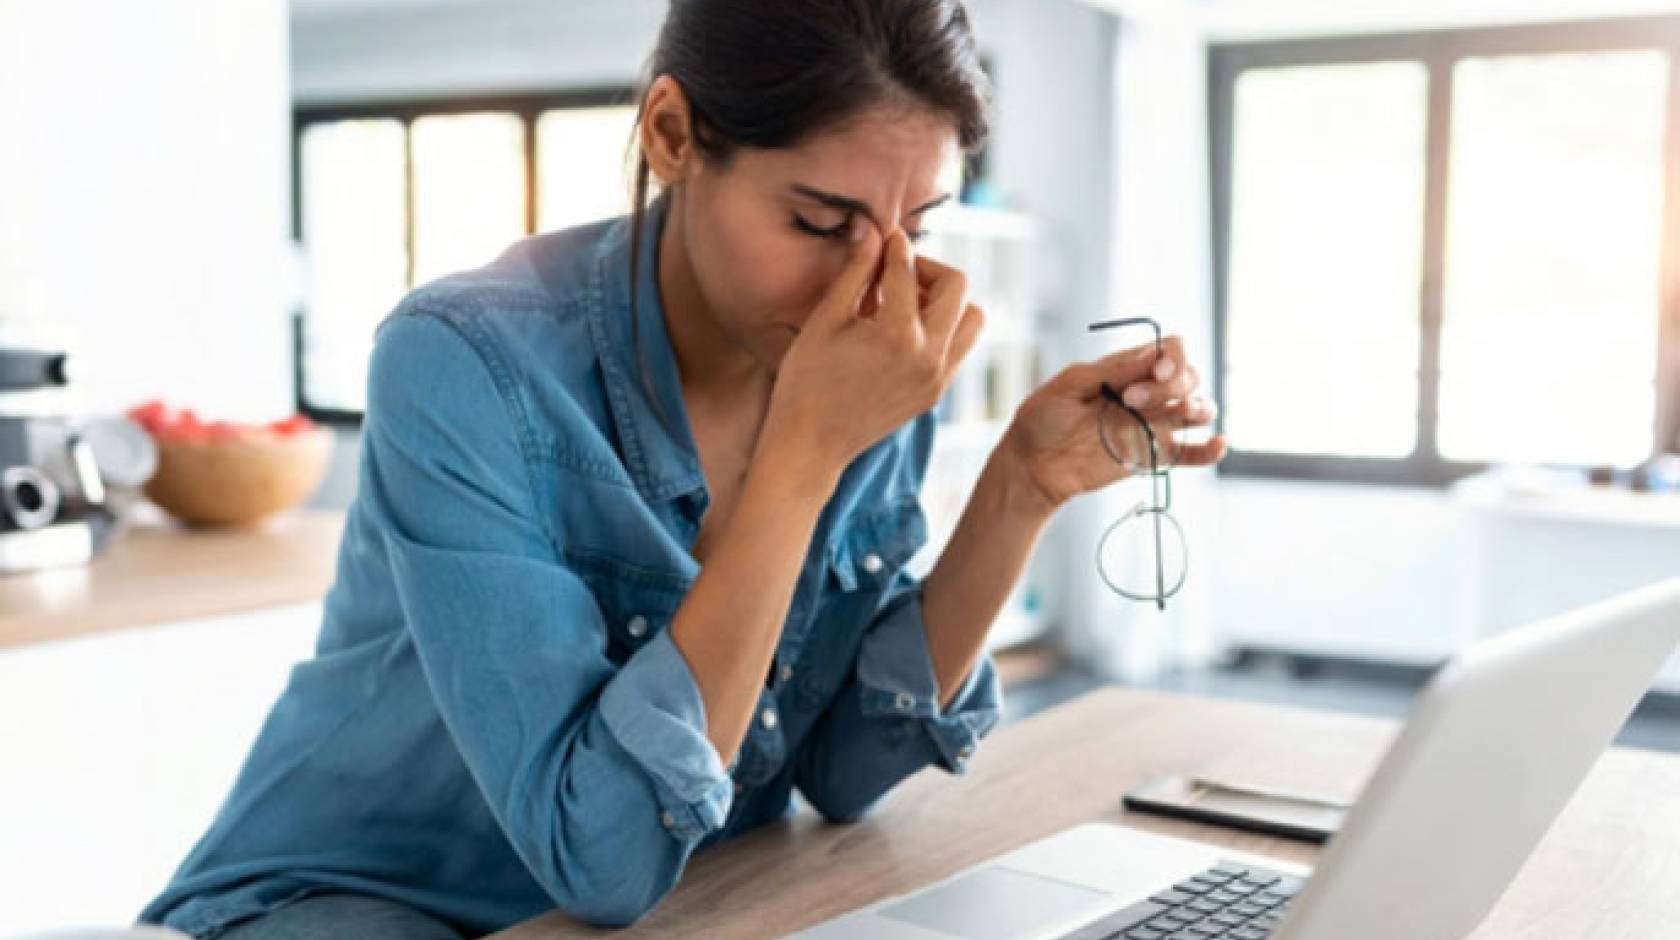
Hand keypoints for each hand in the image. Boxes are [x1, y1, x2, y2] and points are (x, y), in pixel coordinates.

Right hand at [759, 225, 985, 478]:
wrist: (810, 445)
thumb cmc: (806, 381)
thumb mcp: (826, 320)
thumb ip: (855, 272)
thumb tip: (870, 229)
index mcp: (899, 334)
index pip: (908, 270)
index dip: (893, 246)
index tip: (884, 237)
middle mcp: (930, 357)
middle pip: (957, 287)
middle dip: (927, 269)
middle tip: (894, 273)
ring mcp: (938, 378)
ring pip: (971, 318)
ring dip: (946, 301)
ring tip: (906, 303)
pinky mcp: (936, 393)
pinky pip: (959, 347)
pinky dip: (943, 329)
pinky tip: (904, 330)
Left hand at [994, 336, 1225, 512]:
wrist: (1033, 463)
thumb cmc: (1044, 418)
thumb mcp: (1069, 385)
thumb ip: (1111, 370)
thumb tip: (1151, 355)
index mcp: (1128, 368)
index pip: (1171, 351)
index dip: (1173, 358)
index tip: (1155, 371)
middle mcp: (1148, 393)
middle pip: (1189, 377)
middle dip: (1172, 384)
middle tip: (1132, 399)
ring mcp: (1153, 424)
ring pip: (1198, 409)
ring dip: (1198, 406)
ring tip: (1181, 413)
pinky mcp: (1154, 456)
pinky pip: (1192, 453)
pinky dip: (1210, 449)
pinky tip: (1217, 444)